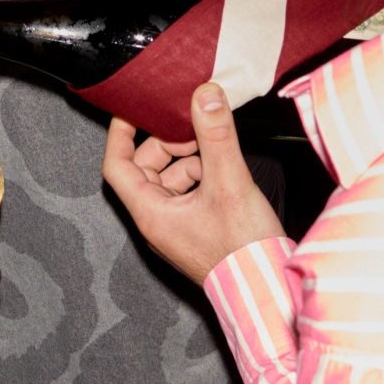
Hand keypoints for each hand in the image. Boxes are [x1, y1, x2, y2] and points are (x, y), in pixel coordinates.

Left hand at [102, 83, 284, 284]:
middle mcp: (157, 221)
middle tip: (197, 133)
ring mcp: (176, 226)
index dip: (121, 133)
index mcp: (150, 213)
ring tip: (220, 157)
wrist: (266, 288)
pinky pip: (190, 192)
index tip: (134, 109)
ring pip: (172, 178)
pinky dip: (205, 176)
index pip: (117, 165)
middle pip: (147, 168)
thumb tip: (205, 95)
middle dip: (171, 145)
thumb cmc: (242, 251)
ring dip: (194, 160)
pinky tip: (228, 174)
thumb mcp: (230, 182)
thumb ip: (216, 135)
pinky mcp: (196, 229)